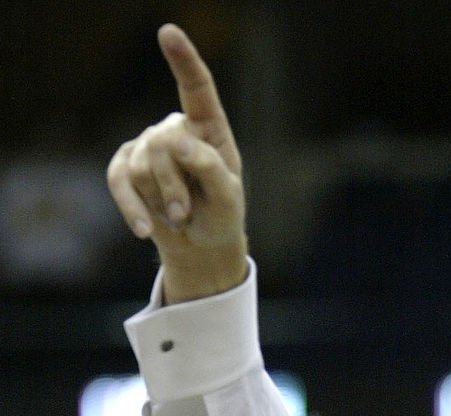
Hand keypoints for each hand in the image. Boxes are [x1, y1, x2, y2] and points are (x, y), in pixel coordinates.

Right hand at [107, 24, 247, 301]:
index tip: (167, 33)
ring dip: (160, 200)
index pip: (196, 88)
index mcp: (209, 128)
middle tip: (187, 212)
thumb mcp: (228, 199)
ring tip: (178, 216)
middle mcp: (176, 129)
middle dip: (174, 186)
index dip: (182, 60)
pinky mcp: (126, 167)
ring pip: (141, 166)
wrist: (200, 245)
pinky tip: (144, 229)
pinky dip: (132, 208)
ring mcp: (148, 146)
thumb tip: (178, 141)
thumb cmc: (221, 216)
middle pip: (163, 145)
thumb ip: (210, 168)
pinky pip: (119, 181)